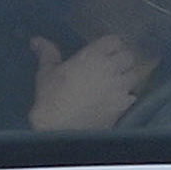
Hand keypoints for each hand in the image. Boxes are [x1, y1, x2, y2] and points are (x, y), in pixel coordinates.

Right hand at [25, 31, 153, 134]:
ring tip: (116, 83)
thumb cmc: (50, 98)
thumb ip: (47, 53)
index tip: (104, 51)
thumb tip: (36, 40)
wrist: (59, 129)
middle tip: (111, 66)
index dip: (110, 45)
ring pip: (134, 75)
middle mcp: (110, 69)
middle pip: (128, 56)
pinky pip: (132, 96)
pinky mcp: (122, 106)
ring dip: (126, 77)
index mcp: (93, 56)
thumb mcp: (46, 72)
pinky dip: (127, 97)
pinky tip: (117, 100)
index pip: (114, 41)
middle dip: (121, 60)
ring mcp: (119, 88)